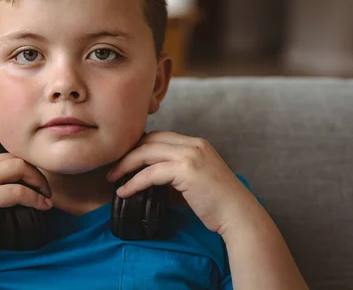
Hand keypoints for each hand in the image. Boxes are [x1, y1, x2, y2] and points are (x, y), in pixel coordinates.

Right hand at [0, 154, 52, 256]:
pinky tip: (43, 206)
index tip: (35, 181)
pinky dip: (35, 198)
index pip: (5, 156)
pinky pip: (18, 191)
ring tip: (46, 197)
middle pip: (15, 158)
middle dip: (35, 171)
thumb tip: (6, 189)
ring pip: (20, 168)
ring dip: (39, 181)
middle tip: (45, 189)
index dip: (24, 167)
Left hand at [105, 131, 257, 234]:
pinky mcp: (186, 170)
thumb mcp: (194, 181)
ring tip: (112, 178)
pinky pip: (150, 172)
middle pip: (149, 140)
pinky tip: (124, 191)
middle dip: (127, 152)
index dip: (138, 146)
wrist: (239, 216)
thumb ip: (173, 175)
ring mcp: (190, 155)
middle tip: (112, 167)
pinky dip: (133, 181)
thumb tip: (147, 180)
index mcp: (196, 143)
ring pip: (146, 152)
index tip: (124, 159)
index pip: (159, 137)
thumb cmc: (218, 204)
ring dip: (125, 165)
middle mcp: (193, 144)